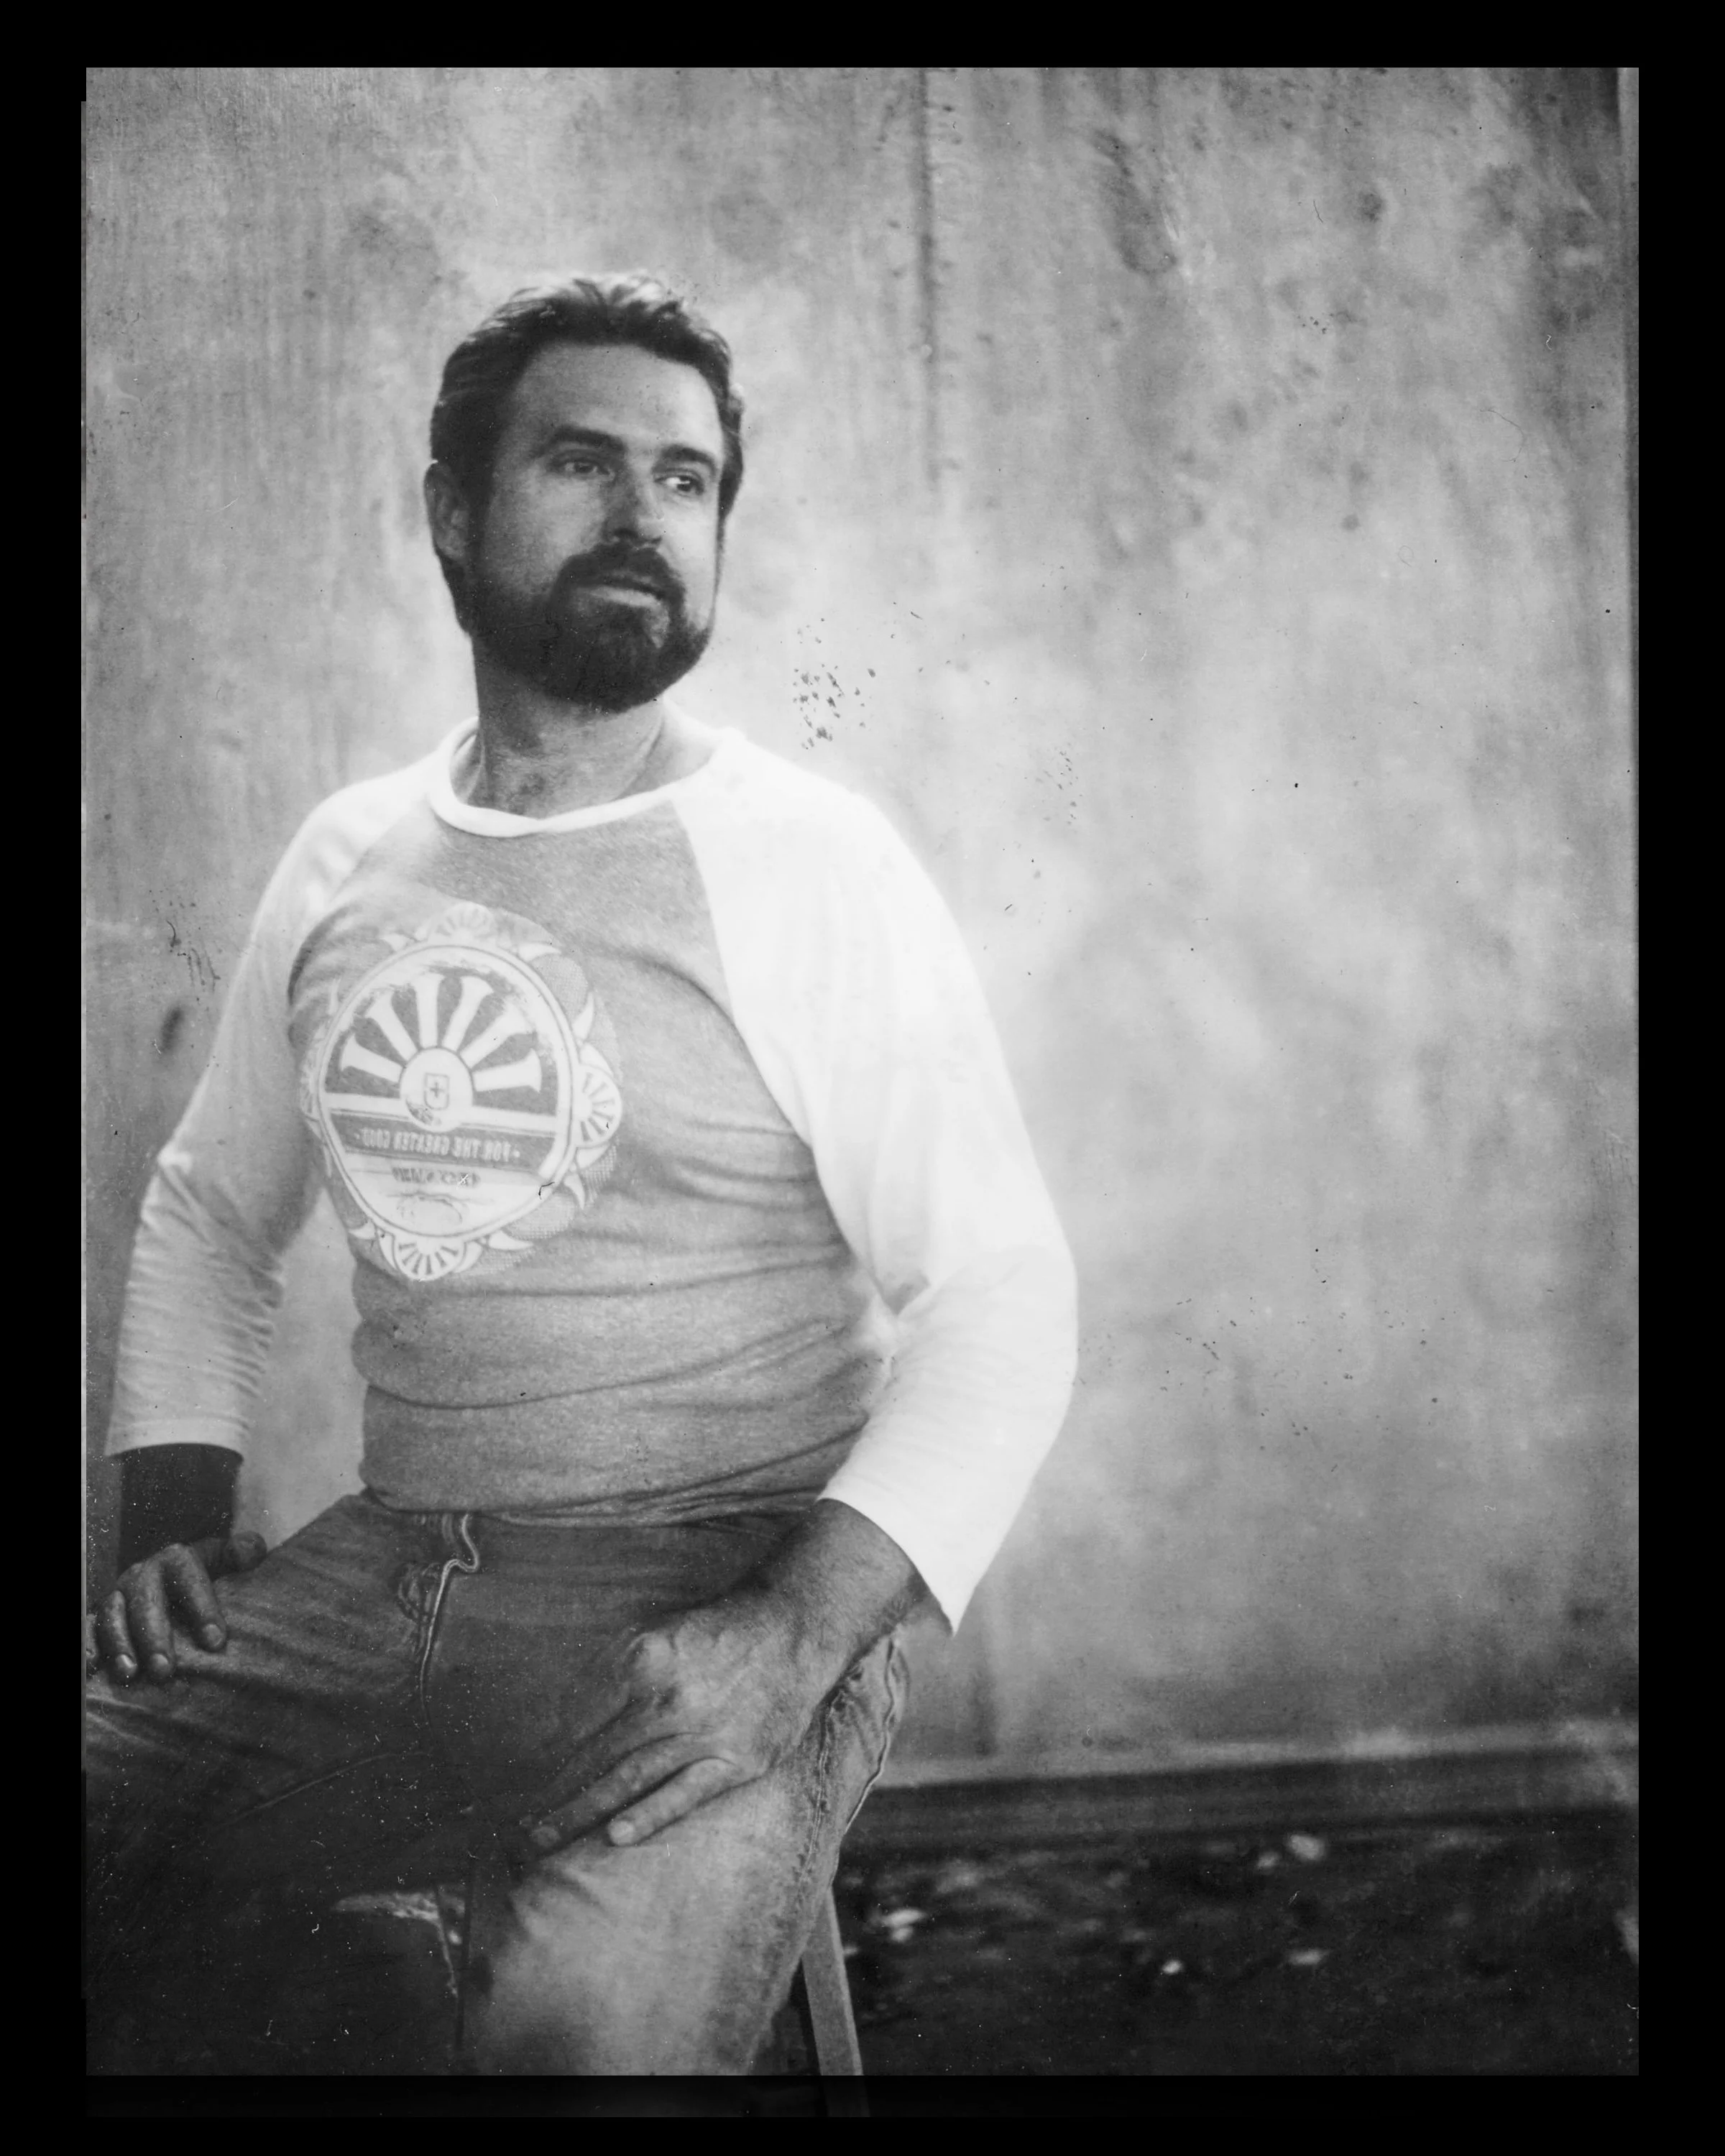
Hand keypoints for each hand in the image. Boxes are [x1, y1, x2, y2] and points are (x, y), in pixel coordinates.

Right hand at [90, 1530, 267, 1684]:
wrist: (169, 1574)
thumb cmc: (204, 1574)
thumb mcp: (223, 1557)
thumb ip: (240, 1552)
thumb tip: (252, 1550)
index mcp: (177, 1559)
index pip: (191, 1580)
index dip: (202, 1609)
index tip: (216, 1642)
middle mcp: (143, 1574)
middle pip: (147, 1602)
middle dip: (154, 1637)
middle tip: (166, 1670)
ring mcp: (118, 1595)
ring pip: (112, 1617)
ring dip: (119, 1646)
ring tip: (131, 1674)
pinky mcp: (99, 1616)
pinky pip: (87, 1629)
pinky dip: (87, 1648)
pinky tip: (91, 1670)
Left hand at [512, 1590, 834, 1859]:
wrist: (792, 1631)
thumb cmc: (713, 1635)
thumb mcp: (653, 1633)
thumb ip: (607, 1671)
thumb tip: (553, 1716)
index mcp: (641, 1658)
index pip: (575, 1715)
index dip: (539, 1753)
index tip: (512, 1780)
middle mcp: (667, 1696)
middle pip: (593, 1753)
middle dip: (549, 1792)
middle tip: (514, 1824)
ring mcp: (702, 1731)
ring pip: (628, 1779)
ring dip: (579, 1812)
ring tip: (541, 1839)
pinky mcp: (736, 1761)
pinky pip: (685, 1794)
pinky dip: (649, 1816)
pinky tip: (616, 1837)